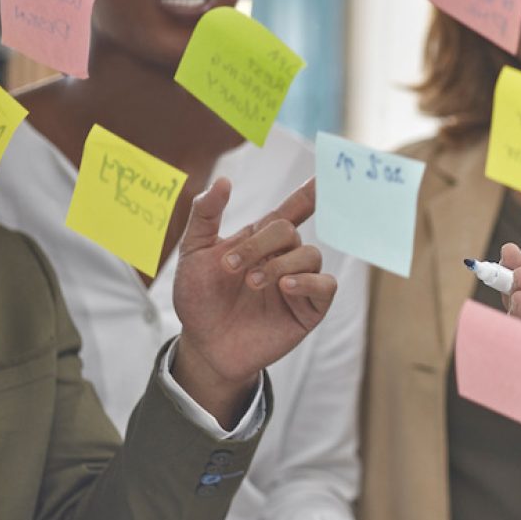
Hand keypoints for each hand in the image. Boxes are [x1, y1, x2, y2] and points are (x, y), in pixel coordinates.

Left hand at [172, 178, 336, 426]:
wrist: (203, 345)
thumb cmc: (199, 299)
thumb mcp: (193, 253)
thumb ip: (205, 216)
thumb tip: (223, 181)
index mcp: (262, 240)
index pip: (294, 209)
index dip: (311, 192)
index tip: (327, 174)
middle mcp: (284, 257)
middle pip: (289, 231)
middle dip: (260, 244)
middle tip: (230, 266)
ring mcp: (300, 283)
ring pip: (310, 255)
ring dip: (280, 264)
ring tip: (252, 283)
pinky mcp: (309, 309)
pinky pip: (325, 285)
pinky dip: (307, 281)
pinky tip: (283, 287)